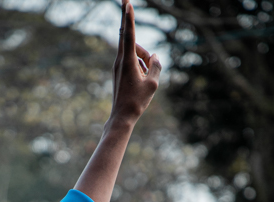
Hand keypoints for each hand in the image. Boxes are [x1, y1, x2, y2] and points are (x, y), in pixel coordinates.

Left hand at [109, 0, 161, 127]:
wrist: (121, 117)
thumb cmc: (137, 102)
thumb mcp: (153, 85)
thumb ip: (156, 66)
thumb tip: (154, 57)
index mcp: (127, 61)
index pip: (129, 33)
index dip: (129, 16)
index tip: (126, 2)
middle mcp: (120, 61)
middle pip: (129, 39)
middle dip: (136, 36)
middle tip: (138, 41)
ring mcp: (117, 66)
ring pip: (132, 51)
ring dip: (142, 56)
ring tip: (147, 74)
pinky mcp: (118, 72)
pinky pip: (130, 60)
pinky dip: (138, 63)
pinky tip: (143, 77)